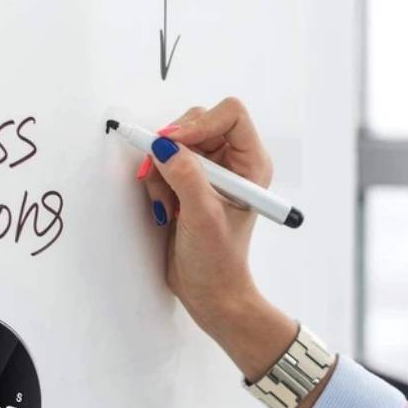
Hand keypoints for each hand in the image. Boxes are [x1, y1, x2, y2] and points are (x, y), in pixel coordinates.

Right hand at [140, 97, 298, 383]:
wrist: (209, 292)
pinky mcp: (187, 182)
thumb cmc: (218, 261)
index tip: (173, 144)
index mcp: (250, 164)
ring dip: (161, 169)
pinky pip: (163, 162)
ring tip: (167, 203)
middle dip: (173, 149)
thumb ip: (185, 176)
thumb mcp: (202, 217)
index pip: (230, 115)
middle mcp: (232, 162)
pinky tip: (165, 208)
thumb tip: (163, 145)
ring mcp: (209, 171)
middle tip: (162, 175)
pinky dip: (156, 180)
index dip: (200, 123)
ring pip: (174, 143)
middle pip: (197, 123)